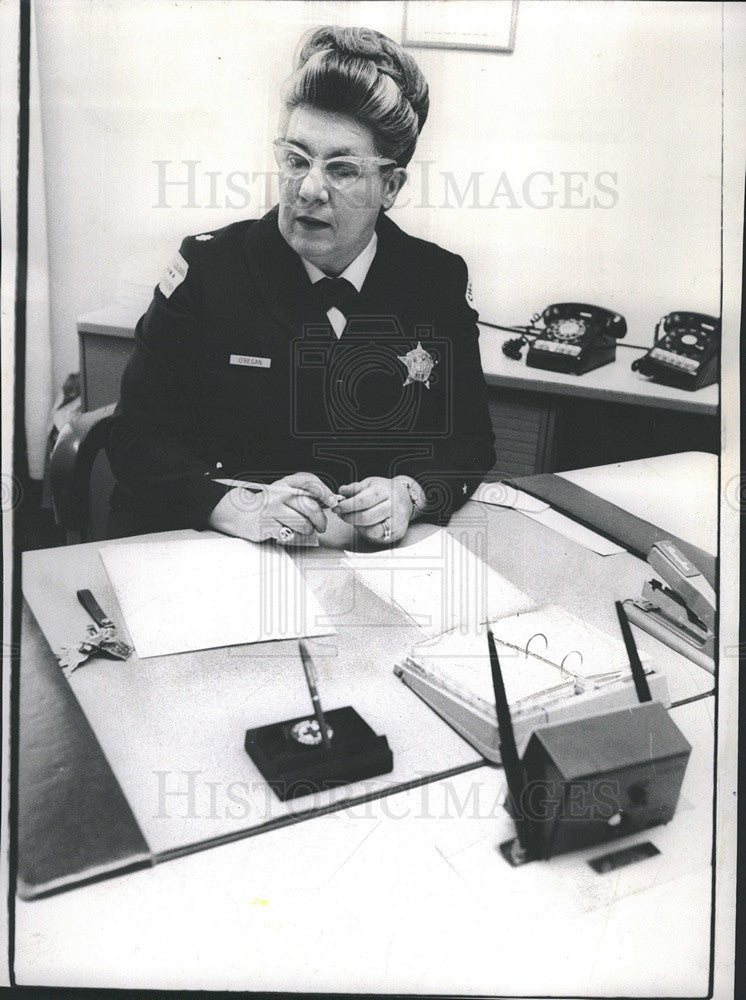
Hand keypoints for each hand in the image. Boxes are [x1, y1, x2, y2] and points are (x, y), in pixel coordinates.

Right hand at [208, 472, 338, 542]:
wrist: (241, 513)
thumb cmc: (271, 504)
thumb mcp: (285, 492)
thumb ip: (306, 494)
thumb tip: (331, 501)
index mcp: (285, 483)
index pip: (309, 482)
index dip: (325, 491)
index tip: (333, 501)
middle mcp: (278, 494)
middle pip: (310, 507)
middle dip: (321, 520)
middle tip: (321, 526)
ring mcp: (271, 510)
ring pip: (303, 524)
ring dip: (308, 531)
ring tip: (302, 529)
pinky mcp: (266, 526)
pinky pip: (291, 536)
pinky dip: (294, 537)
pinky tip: (289, 532)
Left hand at [334, 476, 419, 545]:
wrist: (406, 498)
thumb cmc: (385, 491)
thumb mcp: (370, 484)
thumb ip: (355, 488)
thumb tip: (341, 491)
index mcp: (385, 492)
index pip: (362, 501)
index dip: (346, 506)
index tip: (337, 507)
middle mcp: (393, 506)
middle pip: (365, 517)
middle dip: (348, 517)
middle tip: (341, 515)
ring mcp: (397, 521)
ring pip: (371, 530)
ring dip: (357, 526)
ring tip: (353, 519)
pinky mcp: (398, 533)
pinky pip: (377, 537)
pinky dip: (367, 533)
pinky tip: (364, 526)